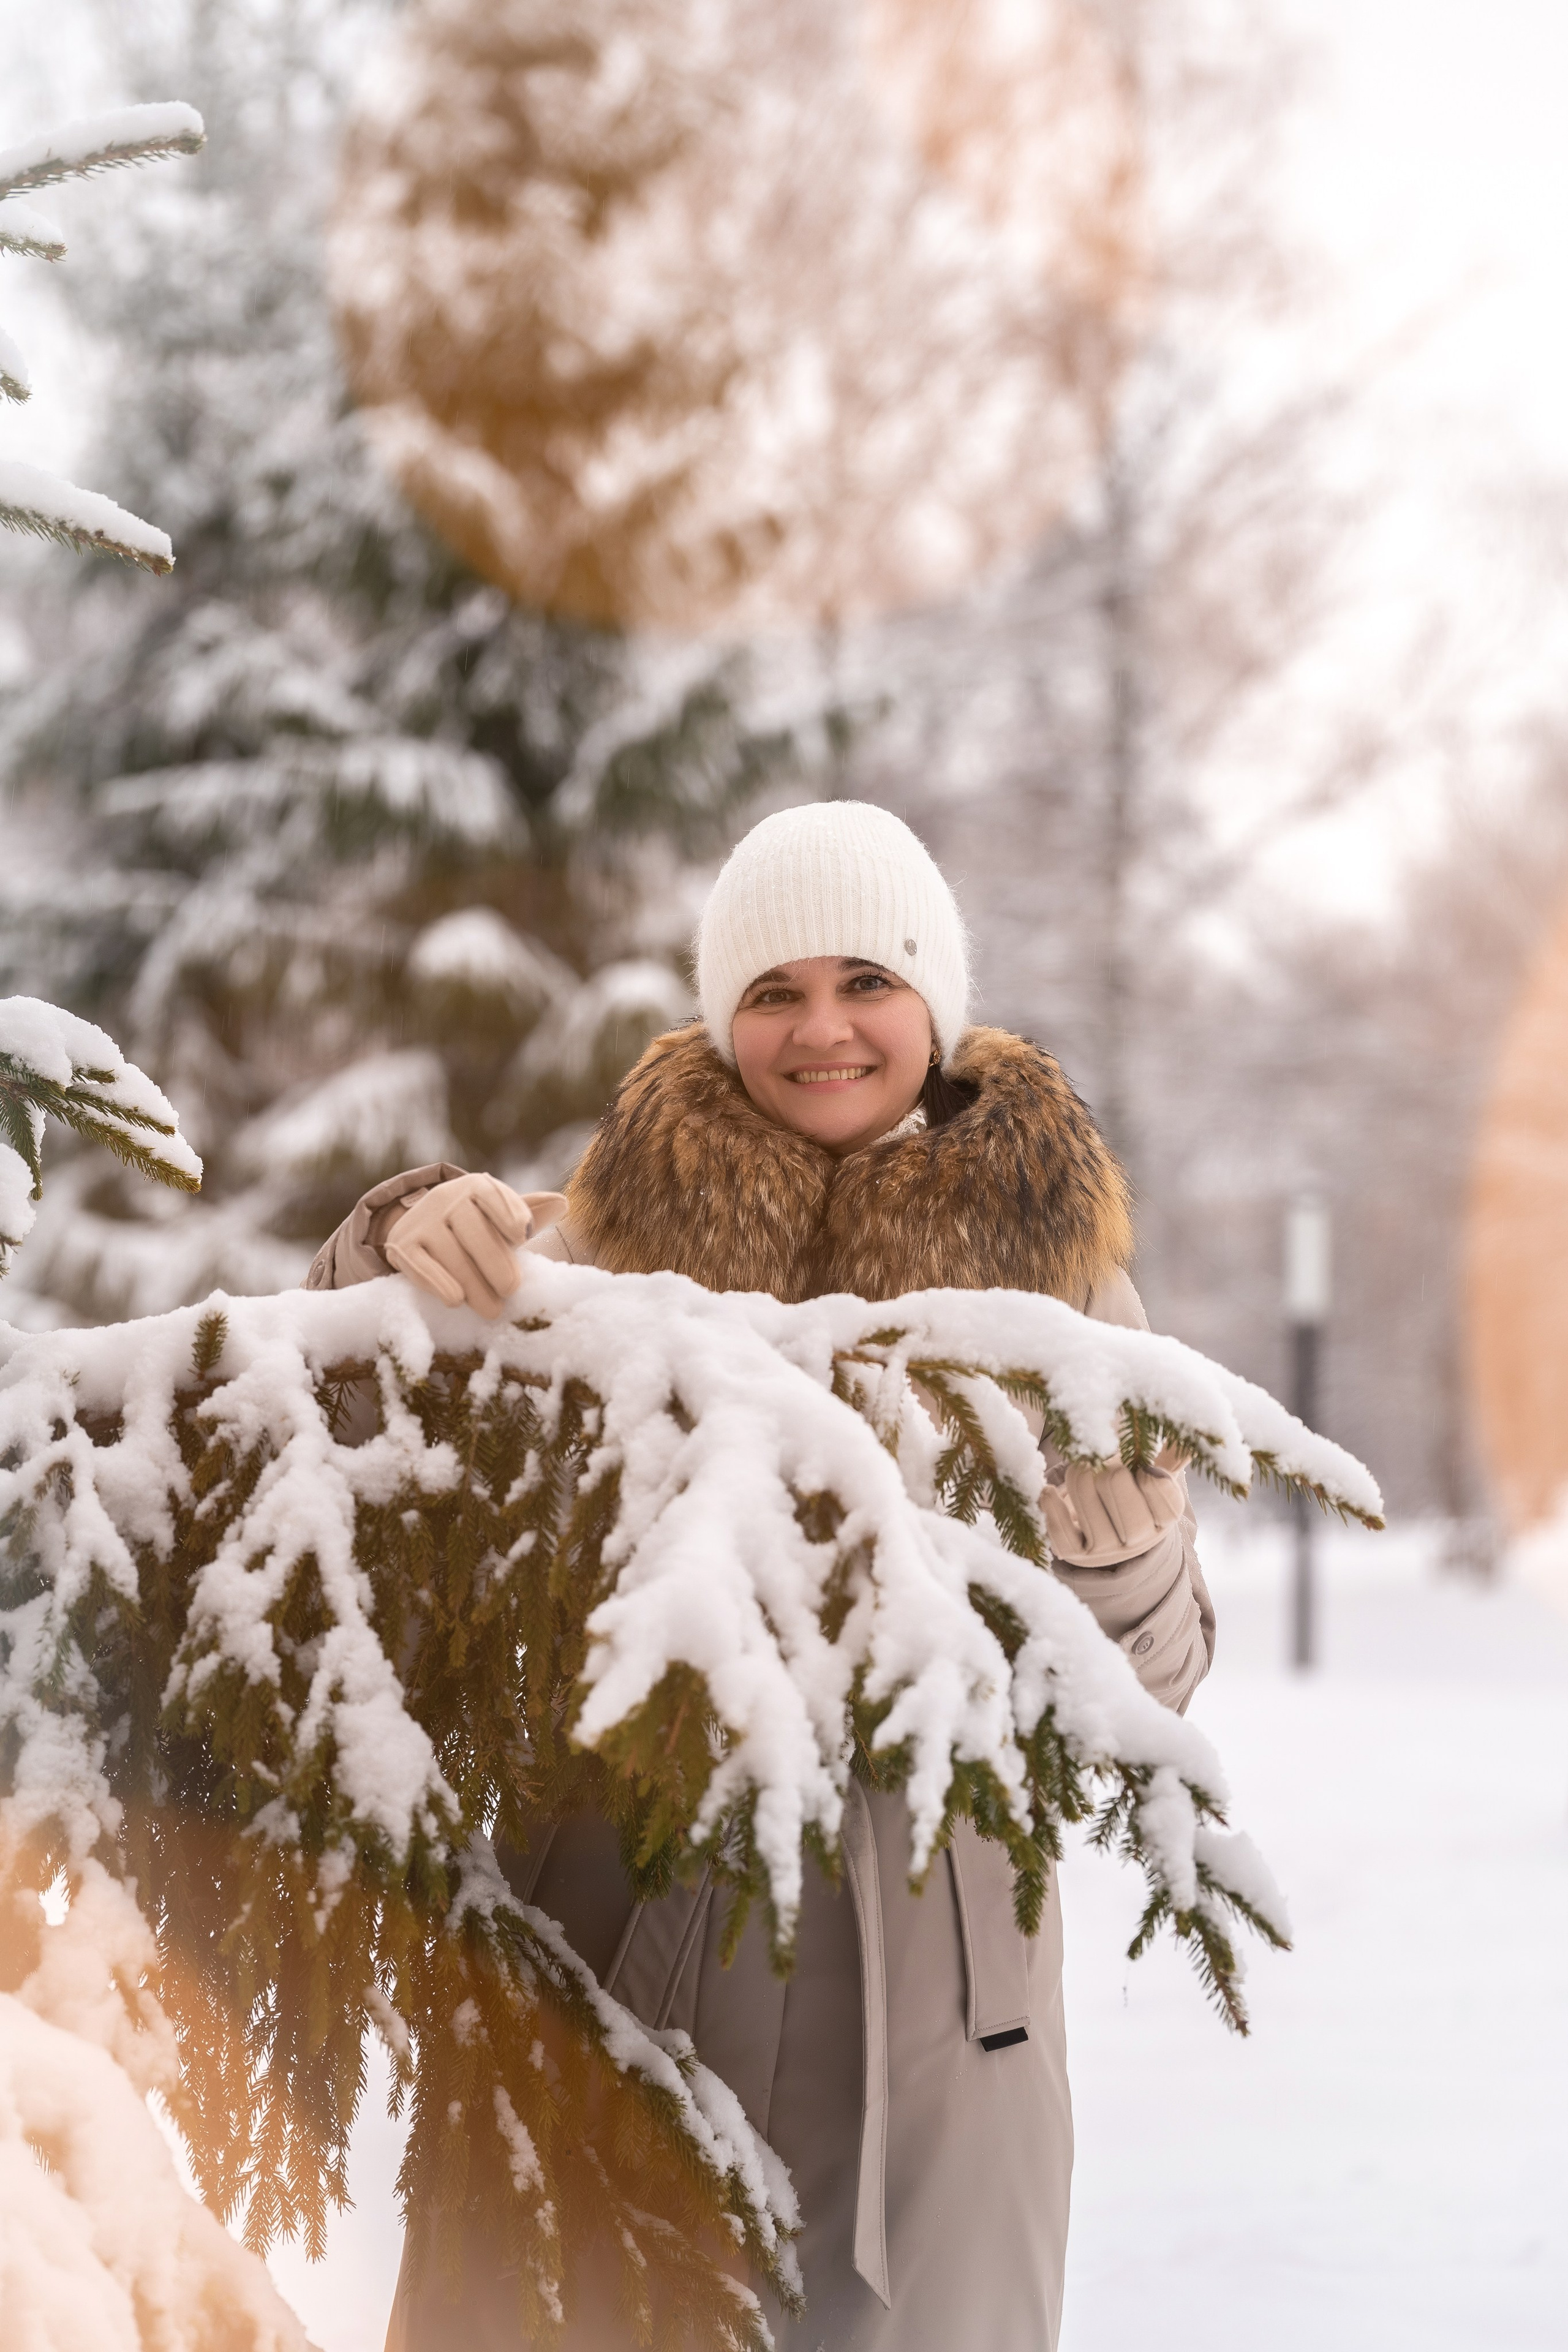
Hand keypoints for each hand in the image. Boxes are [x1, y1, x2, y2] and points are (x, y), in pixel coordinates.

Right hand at [384, 1175, 564, 1317]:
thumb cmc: (476, 1225)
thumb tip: (562, 1204)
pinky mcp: (401, 1246)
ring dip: (473, 1285)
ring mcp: (421, 1221)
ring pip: (451, 1254)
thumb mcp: (501, 1217)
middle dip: (495, 1263)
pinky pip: (421, 1266)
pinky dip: (439, 1283)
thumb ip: (529, 1213)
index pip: (493, 1195)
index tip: (525, 1236)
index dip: (509, 1213)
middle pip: (473, 1231)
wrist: (422, 1228)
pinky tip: (456, 1300)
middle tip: (511, 1290)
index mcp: (476, 1187)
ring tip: (492, 1310)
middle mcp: (446, 1198)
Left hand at [1040, 1454, 1185, 1567]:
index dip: (1146, 1473)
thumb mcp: (1156, 1478)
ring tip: (1081, 1471)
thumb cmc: (1133, 1494)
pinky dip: (1052, 1506)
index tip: (1139, 1469)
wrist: (1107, 1534)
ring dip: (1078, 1476)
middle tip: (1102, 1465)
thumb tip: (1189, 1436)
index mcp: (1166, 1517)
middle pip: (1115, 1483)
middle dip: (1105, 1466)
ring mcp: (1106, 1550)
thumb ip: (1171, 1457)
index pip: (1161, 1489)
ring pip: (1084, 1499)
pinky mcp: (1076, 1555)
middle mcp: (1139, 1538)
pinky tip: (1049, 1491)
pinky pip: (1060, 1531)